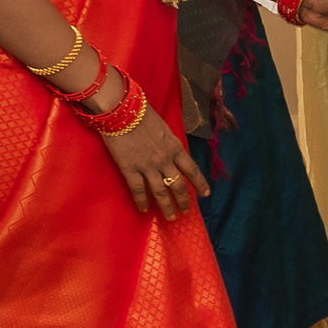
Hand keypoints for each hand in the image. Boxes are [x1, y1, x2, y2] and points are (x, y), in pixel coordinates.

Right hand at [96, 99, 207, 215]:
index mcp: (175, 148)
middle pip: (178, 185)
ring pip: (160, 192)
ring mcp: (147, 166)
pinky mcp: (130, 169)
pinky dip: (142, 201)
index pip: (192, 170)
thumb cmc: (142, 114)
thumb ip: (169, 143)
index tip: (205, 194)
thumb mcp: (164, 128)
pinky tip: (144, 209)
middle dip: (183, 201)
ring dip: (166, 207)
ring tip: (170, 217)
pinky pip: (138, 190)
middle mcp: (164, 160)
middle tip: (184, 211)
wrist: (122, 111)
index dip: (200, 183)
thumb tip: (171, 153)